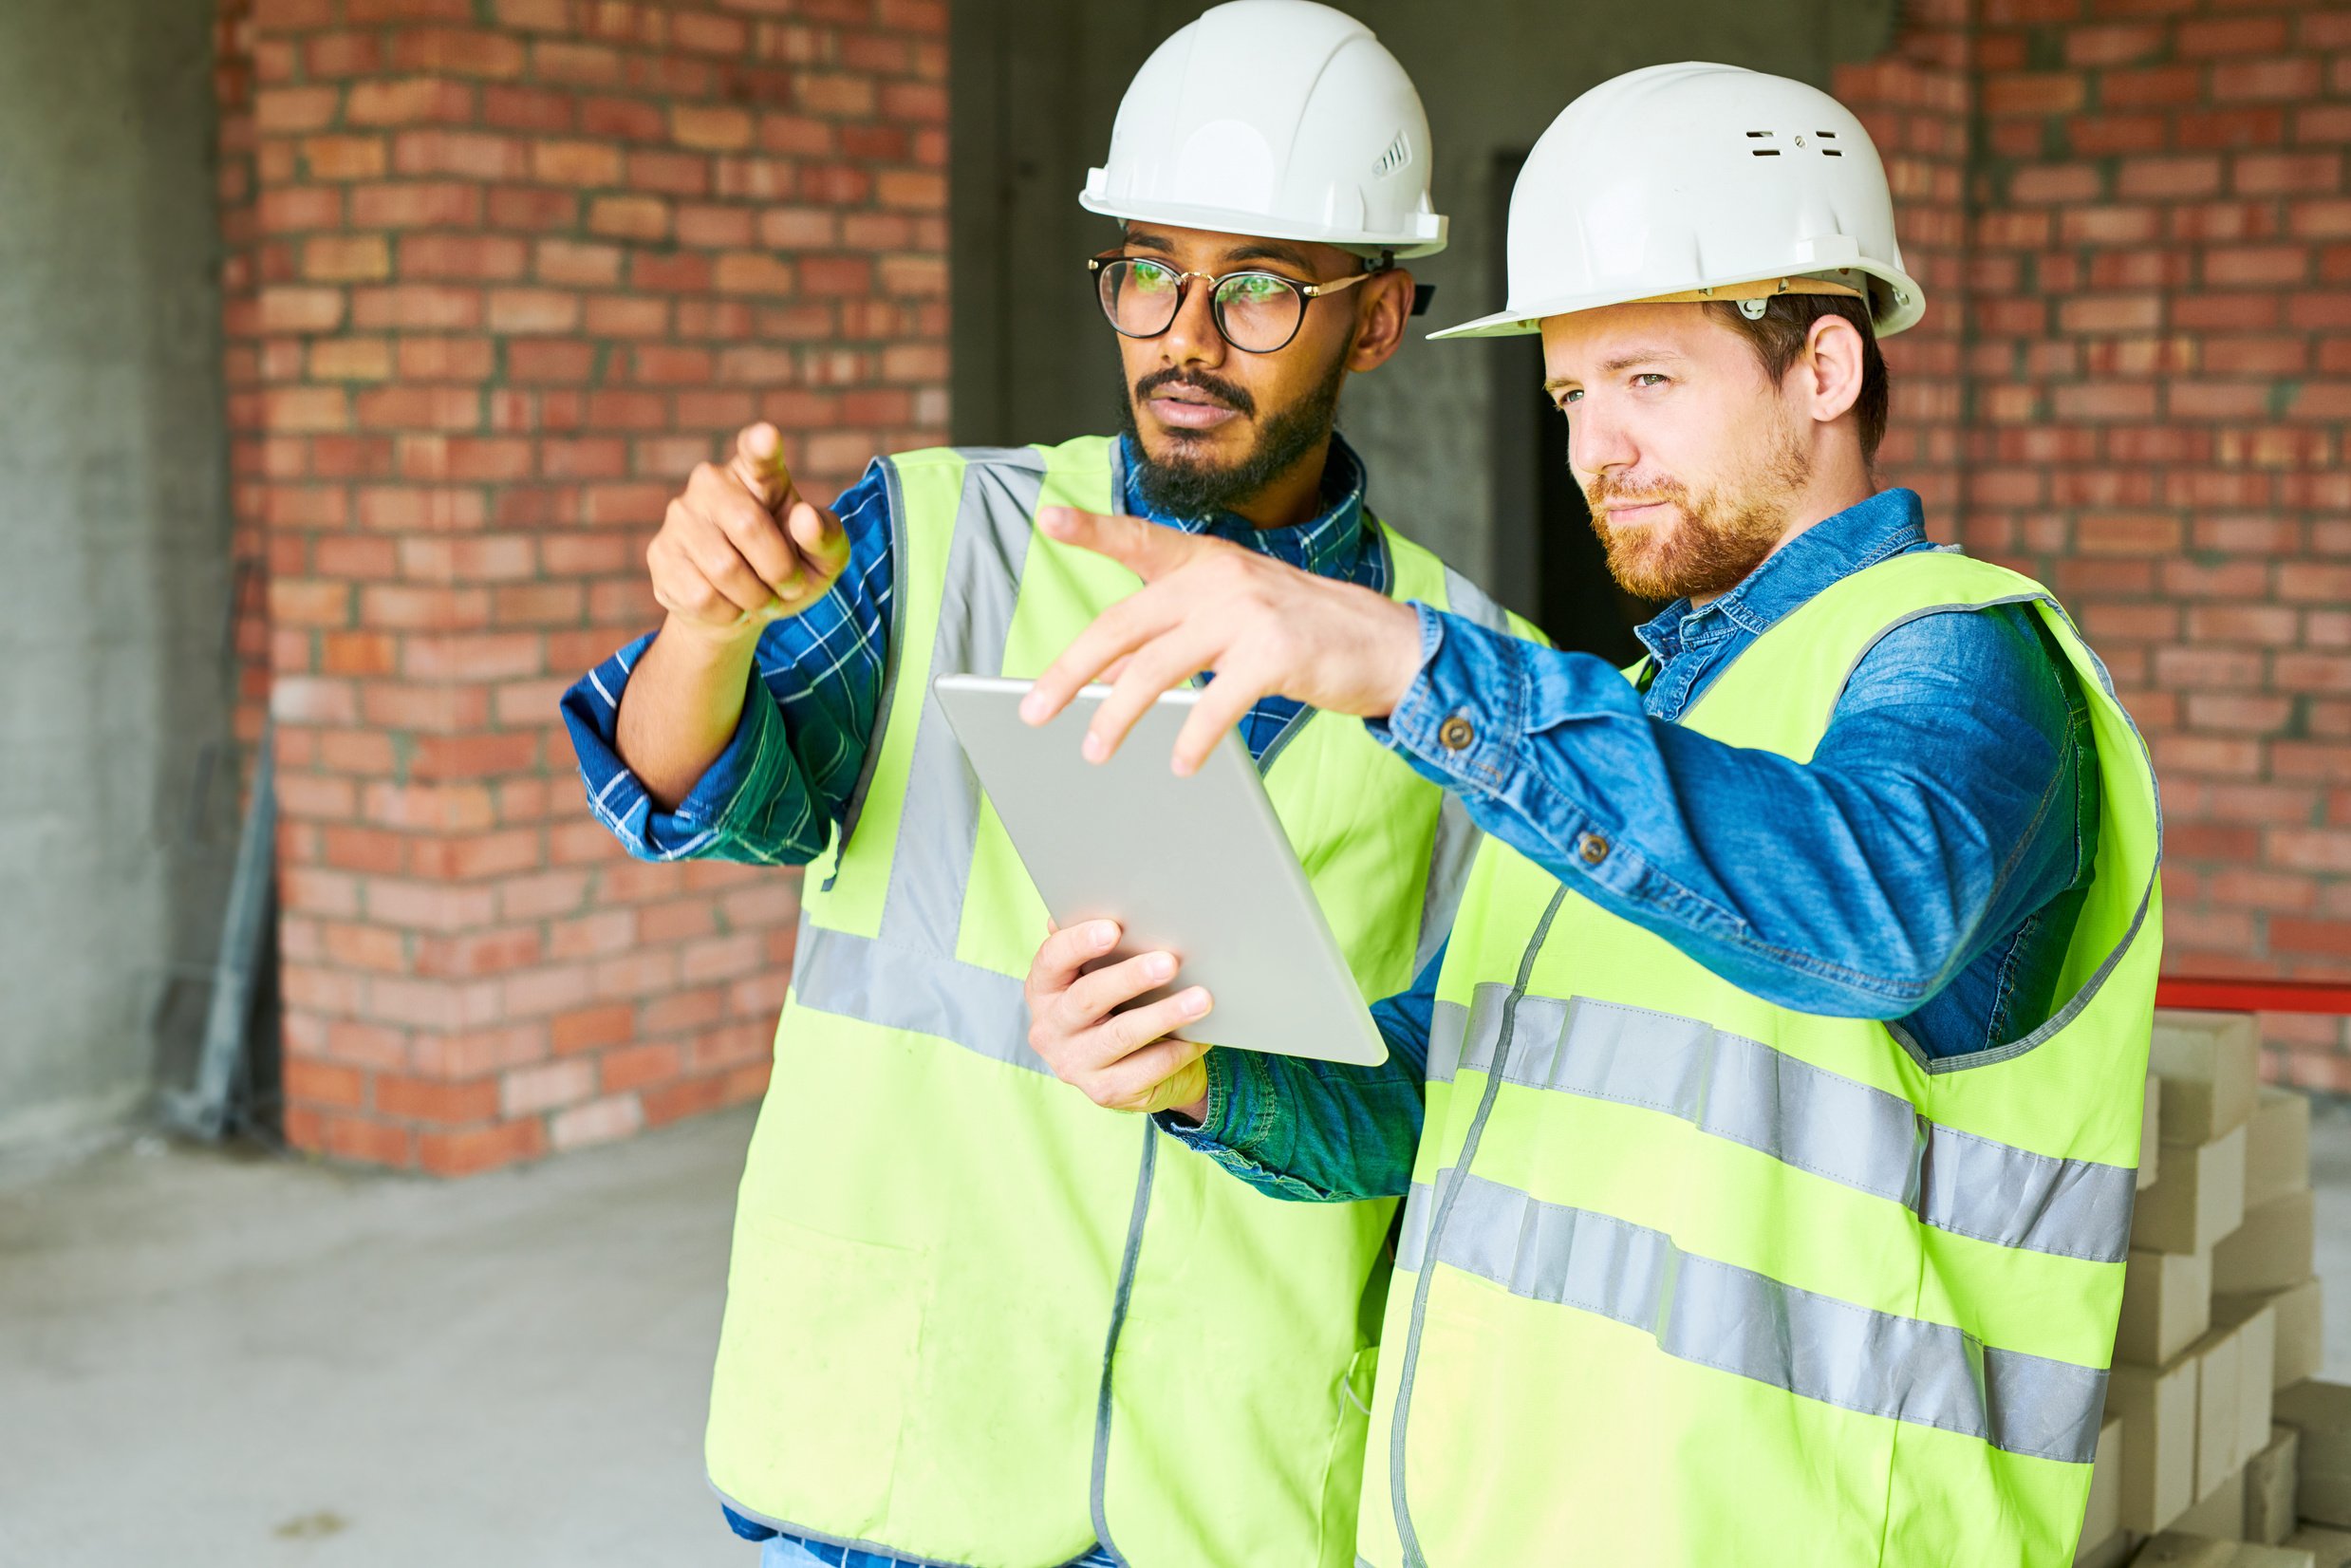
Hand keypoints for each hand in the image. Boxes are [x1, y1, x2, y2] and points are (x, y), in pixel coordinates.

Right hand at [646, 423, 851, 647]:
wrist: (740, 610)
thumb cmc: (787, 570)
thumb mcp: (823, 559)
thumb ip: (827, 537)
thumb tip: (804, 519)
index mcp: (759, 474)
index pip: (757, 451)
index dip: (762, 444)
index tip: (768, 437)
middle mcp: (712, 483)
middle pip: (748, 526)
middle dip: (779, 570)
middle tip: (789, 585)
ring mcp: (680, 517)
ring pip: (724, 569)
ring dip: (756, 597)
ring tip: (761, 597)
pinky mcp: (660, 555)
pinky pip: (701, 596)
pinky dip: (729, 613)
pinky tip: (730, 605)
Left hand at [1018, 507, 1423, 773]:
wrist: (1385, 644)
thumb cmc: (1299, 634)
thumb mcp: (1229, 622)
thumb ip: (1171, 639)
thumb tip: (1108, 673)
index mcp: (1204, 562)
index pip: (1139, 542)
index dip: (1092, 530)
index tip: (1049, 519)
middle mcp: (1220, 578)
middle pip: (1125, 623)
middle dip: (1072, 671)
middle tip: (1034, 710)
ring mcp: (1247, 612)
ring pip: (1157, 667)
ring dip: (1117, 714)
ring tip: (1094, 750)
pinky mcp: (1276, 653)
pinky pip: (1216, 702)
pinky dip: (1192, 738)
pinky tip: (1180, 763)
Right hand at [1024, 919, 1214, 1119]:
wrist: (1129, 1069)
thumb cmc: (1116, 1005)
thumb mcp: (1099, 975)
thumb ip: (1097, 945)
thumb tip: (1105, 898)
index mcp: (1043, 989)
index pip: (1052, 960)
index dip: (1079, 943)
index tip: (1113, 928)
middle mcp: (1050, 1029)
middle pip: (1087, 998)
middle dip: (1130, 977)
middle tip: (1169, 961)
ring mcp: (1074, 1064)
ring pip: (1121, 1035)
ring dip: (1165, 1014)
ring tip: (1201, 998)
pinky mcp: (1104, 1092)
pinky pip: (1146, 1068)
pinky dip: (1177, 1050)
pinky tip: (1201, 1035)